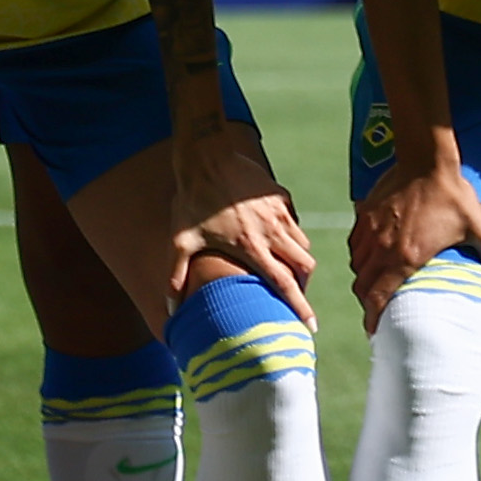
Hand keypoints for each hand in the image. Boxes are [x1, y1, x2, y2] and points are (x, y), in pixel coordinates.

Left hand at [164, 116, 316, 325]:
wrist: (207, 155)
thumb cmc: (192, 199)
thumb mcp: (180, 239)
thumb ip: (175, 274)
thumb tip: (169, 307)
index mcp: (251, 246)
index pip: (284, 283)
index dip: (300, 306)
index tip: (311, 326)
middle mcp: (272, 231)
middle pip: (304, 266)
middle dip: (304, 284)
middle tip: (294, 294)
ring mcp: (280, 213)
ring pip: (303, 244)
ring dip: (298, 260)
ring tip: (284, 268)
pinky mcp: (281, 197)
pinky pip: (295, 222)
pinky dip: (291, 235)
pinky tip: (274, 237)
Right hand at [346, 161, 480, 329]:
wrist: (426, 160)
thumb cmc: (453, 195)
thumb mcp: (478, 227)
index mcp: (406, 258)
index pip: (379, 297)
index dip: (372, 318)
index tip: (373, 331)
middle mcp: (383, 248)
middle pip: (362, 286)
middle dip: (366, 303)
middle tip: (376, 310)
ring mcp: (371, 230)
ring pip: (357, 265)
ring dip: (364, 279)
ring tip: (374, 284)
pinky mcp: (366, 214)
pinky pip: (356, 243)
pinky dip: (360, 255)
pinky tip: (371, 254)